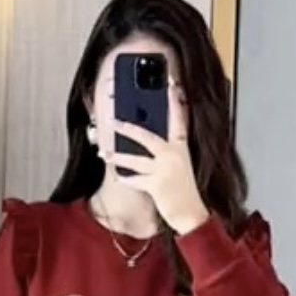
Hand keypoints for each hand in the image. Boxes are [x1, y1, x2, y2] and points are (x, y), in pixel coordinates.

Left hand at [113, 83, 208, 234]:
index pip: (179, 117)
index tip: (170, 81)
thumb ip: (168, 151)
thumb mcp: (180, 165)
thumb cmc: (184, 190)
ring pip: (135, 159)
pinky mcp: (157, 185)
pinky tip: (119, 176)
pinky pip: (135, 179)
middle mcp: (174, 155)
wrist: (191, 214)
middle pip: (147, 136)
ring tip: (104, 152)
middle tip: (113, 121)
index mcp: (181, 147)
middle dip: (127, 128)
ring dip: (117, 156)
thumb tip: (145, 140)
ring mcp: (165, 170)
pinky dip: (126, 178)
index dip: (174, 99)